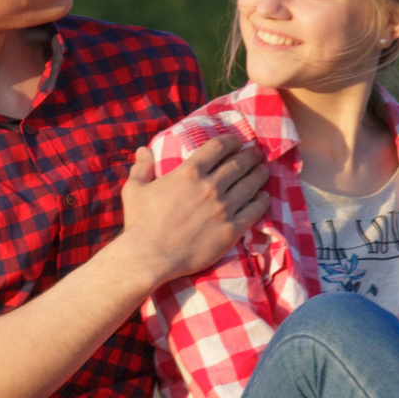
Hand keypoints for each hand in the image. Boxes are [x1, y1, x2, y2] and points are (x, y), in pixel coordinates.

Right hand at [116, 134, 270, 282]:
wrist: (150, 256)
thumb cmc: (139, 222)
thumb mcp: (134, 189)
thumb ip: (141, 167)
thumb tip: (142, 150)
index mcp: (189, 172)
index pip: (218, 148)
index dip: (231, 141)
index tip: (237, 141)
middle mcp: (210, 186)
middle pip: (238, 164)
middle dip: (250, 156)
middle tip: (257, 153)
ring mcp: (223, 208)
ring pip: (250, 184)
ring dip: (260, 174)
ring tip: (264, 170)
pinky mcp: (231, 229)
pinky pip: (254, 211)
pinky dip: (262, 201)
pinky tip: (265, 196)